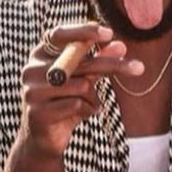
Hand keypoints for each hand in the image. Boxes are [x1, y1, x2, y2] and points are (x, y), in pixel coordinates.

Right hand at [20, 22, 143, 157]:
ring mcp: (32, 91)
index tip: (109, 34)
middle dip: (112, 65)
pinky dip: (87, 110)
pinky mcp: (37, 113)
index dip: (83, 31)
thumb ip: (99, 61)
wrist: (43, 139)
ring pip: (81, 86)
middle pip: (79, 62)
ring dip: (93, 97)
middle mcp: (32, 69)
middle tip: (139, 68)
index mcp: (40, 55)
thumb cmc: (65, 102)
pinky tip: (81, 114)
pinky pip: (77, 105)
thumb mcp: (84, 79)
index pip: (59, 34)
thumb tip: (120, 46)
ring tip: (87, 104)